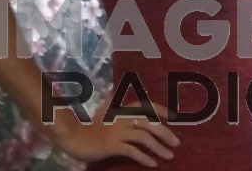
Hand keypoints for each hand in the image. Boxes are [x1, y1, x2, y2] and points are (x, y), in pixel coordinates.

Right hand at [58, 93, 180, 167]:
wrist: (75, 138)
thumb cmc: (91, 126)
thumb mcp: (104, 111)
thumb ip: (111, 101)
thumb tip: (112, 89)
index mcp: (122, 109)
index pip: (146, 105)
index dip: (161, 110)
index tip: (174, 117)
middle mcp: (122, 118)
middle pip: (149, 123)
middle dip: (165, 133)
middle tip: (177, 143)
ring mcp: (117, 132)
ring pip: (143, 138)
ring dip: (158, 148)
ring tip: (168, 156)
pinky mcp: (112, 145)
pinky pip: (132, 151)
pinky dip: (144, 158)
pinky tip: (152, 164)